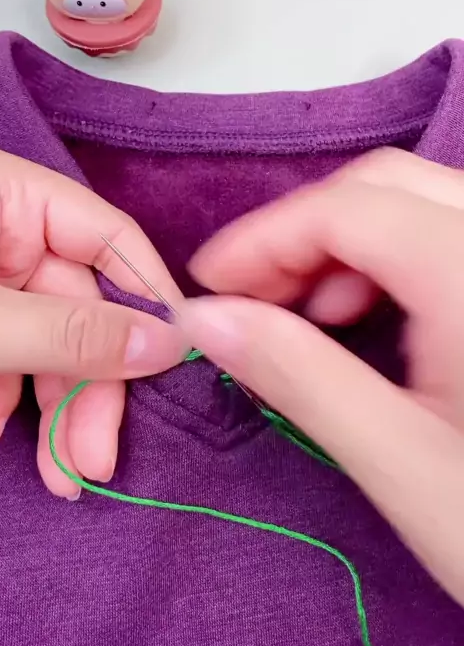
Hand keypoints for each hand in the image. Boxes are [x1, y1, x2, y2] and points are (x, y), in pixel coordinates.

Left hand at [0, 146, 185, 498]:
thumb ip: (68, 332)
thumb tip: (166, 342)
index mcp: (10, 196)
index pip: (110, 240)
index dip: (149, 302)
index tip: (174, 365)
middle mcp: (4, 229)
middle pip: (80, 308)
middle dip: (88, 388)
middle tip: (94, 459)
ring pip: (42, 341)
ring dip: (45, 409)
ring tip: (51, 472)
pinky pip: (2, 352)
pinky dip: (0, 398)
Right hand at [179, 148, 463, 606]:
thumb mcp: (398, 458)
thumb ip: (297, 376)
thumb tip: (205, 319)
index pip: (345, 209)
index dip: (262, 240)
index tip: (206, 288)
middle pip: (383, 187)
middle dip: (303, 236)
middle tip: (253, 302)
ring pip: (417, 202)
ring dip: (346, 244)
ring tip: (308, 316)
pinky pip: (445, 234)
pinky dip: (391, 259)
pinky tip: (369, 316)